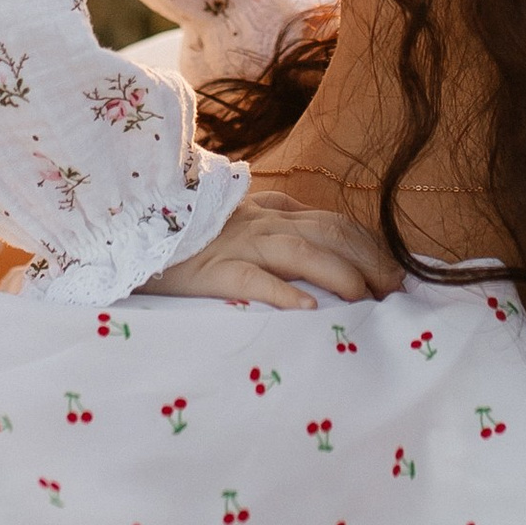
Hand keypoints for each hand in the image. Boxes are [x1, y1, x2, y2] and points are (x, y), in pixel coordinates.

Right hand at [144, 189, 400, 312]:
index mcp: (272, 212)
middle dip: (369, 261)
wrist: (130, 230)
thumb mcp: (241, 220)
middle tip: (393, 292)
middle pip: (330, 234)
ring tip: (365, 299)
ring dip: (340, 275)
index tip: (395, 273)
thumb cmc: (188, 235)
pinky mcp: (212, 269)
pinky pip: (253, 279)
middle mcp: (262, 223)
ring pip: (301, 251)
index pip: (336, 222)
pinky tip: (308, 312)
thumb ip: (279, 222)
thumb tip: (324, 239)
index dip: (371, 247)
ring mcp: (238, 244)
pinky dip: (283, 294)